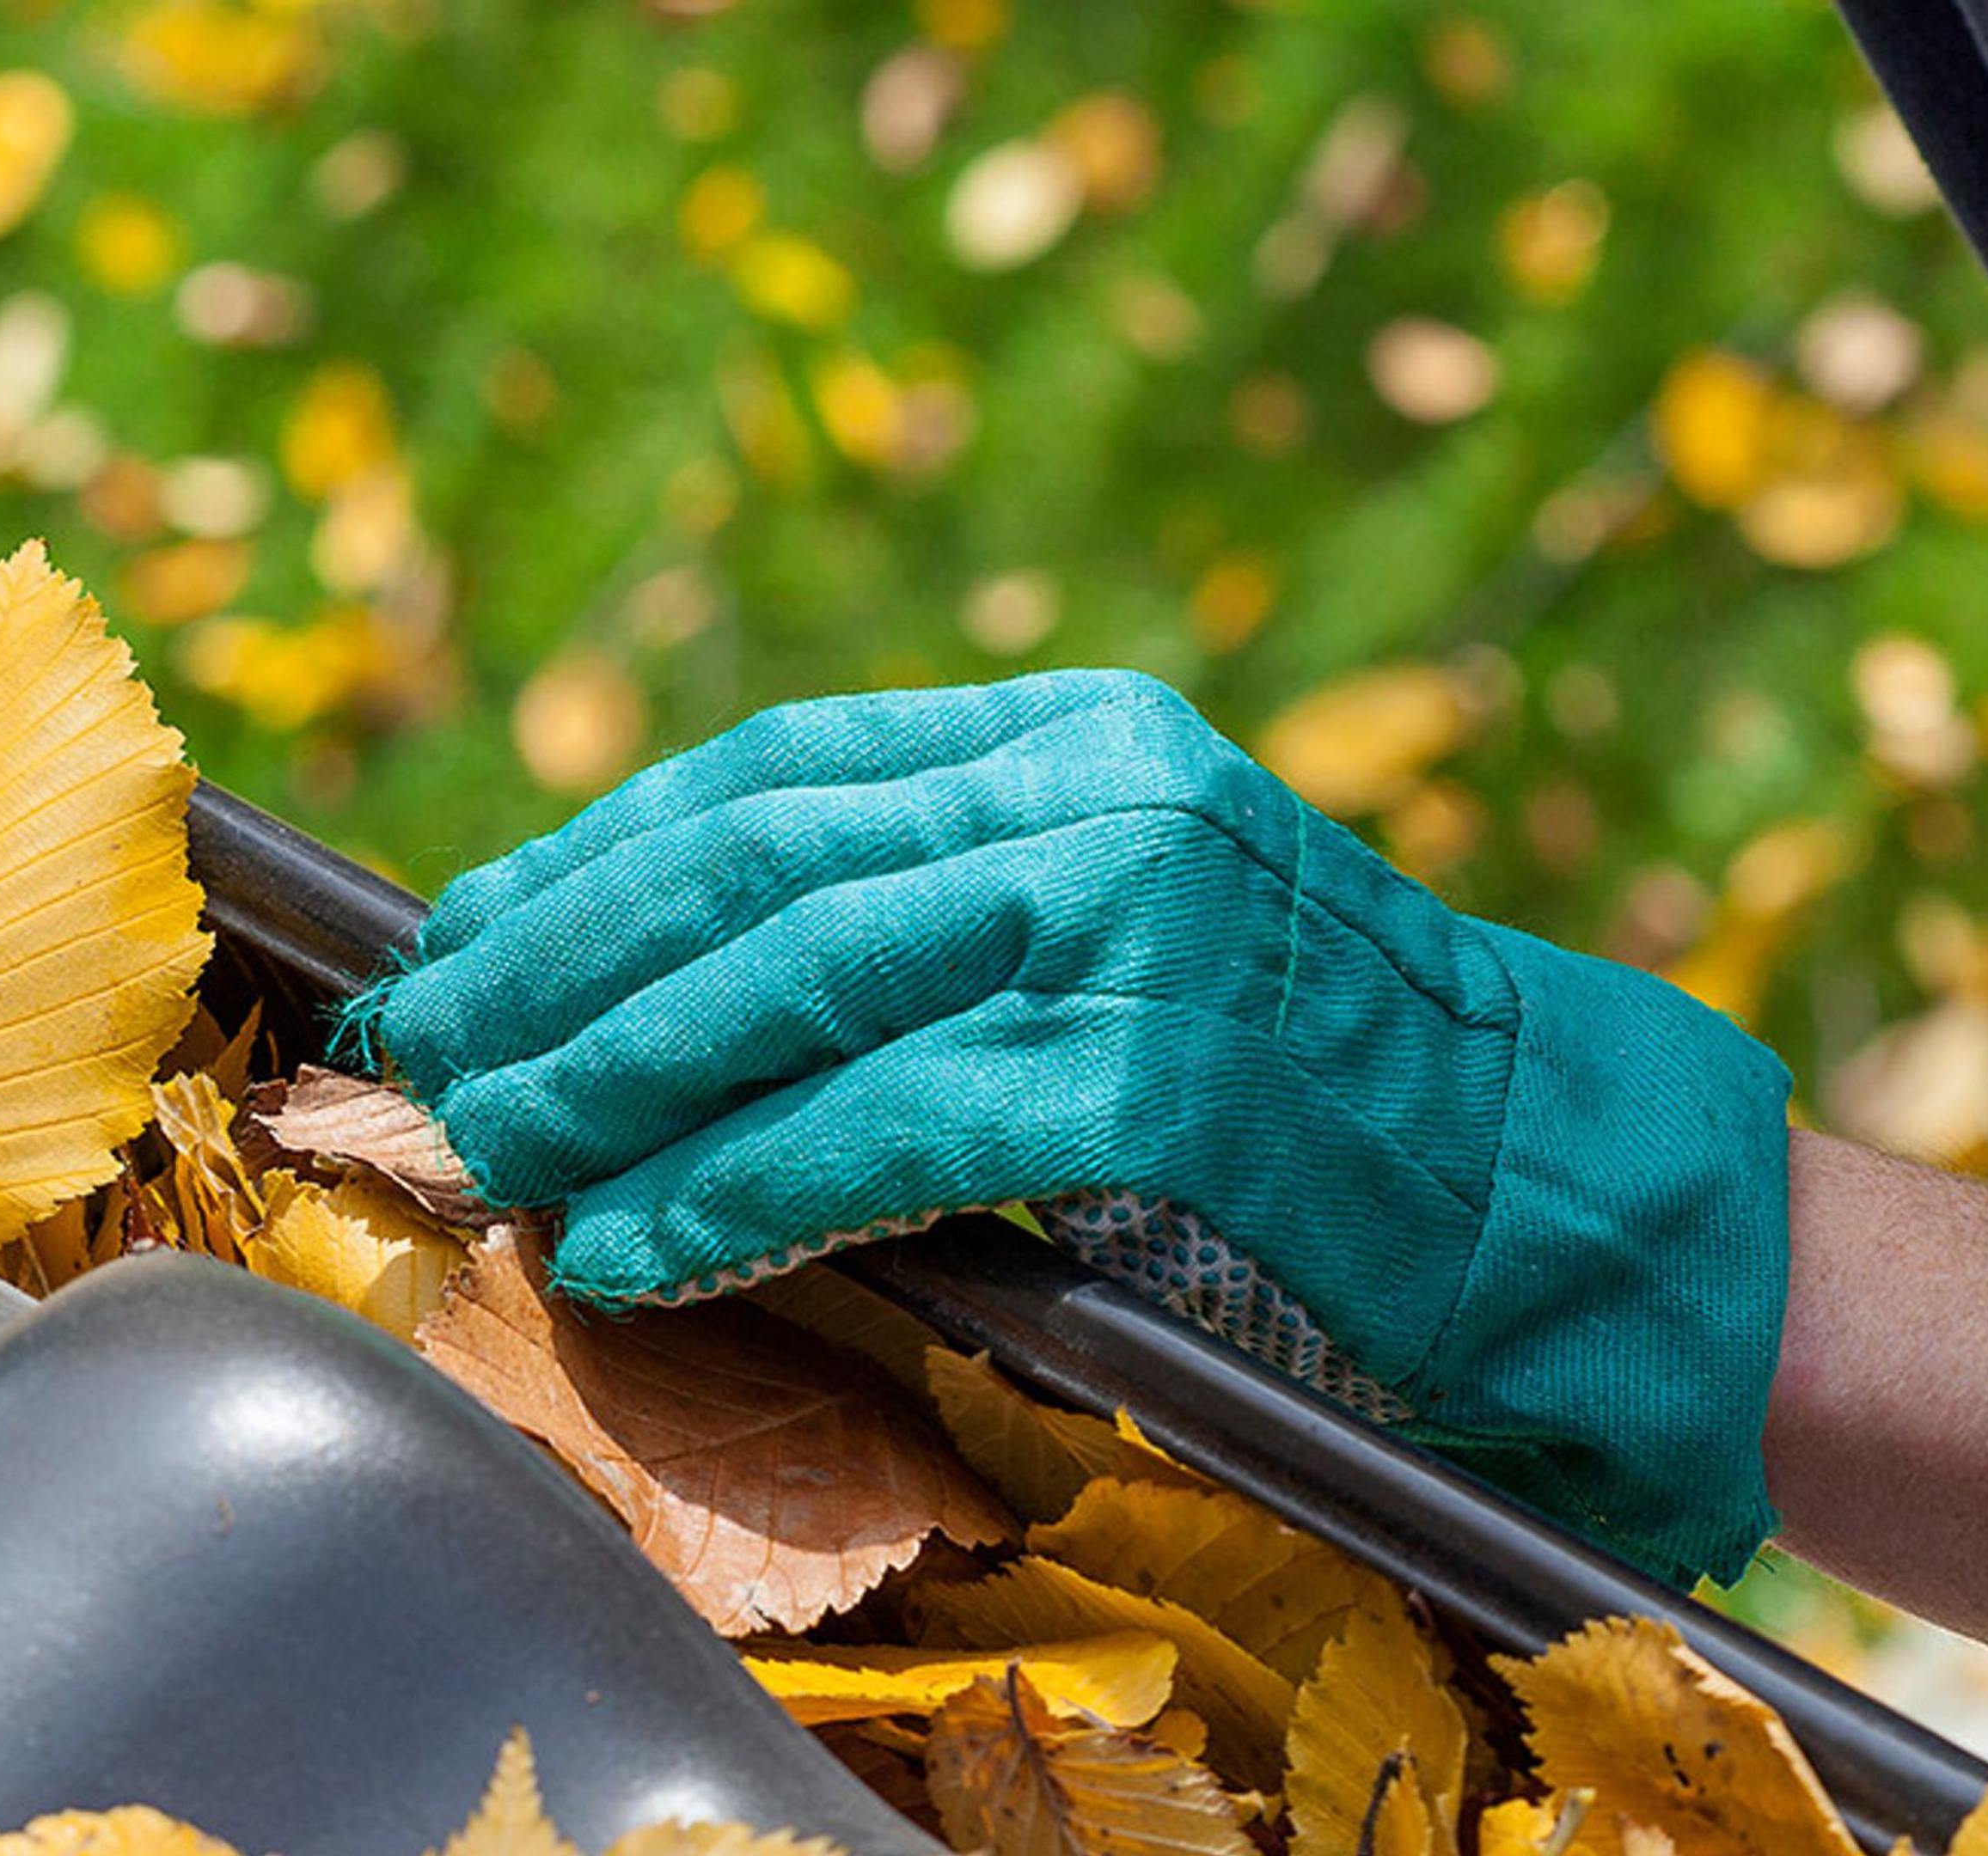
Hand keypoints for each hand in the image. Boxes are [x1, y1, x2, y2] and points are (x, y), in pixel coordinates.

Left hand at [370, 670, 1792, 1586]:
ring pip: (795, 986)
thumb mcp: (1123, 927)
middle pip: (753, 865)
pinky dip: (735, 1191)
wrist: (1555, 1184)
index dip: (591, 857)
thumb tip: (670, 981)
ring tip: (495, 1152)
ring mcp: (1136, 921)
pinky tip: (633, 1248)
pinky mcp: (1164, 1075)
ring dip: (612, 1082)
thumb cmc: (1316, 1087)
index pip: (771, 772)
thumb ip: (939, 912)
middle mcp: (1098, 791)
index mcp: (1075, 734)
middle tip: (432, 1055)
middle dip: (563, 970)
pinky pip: (887, 1130)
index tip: (467, 939)